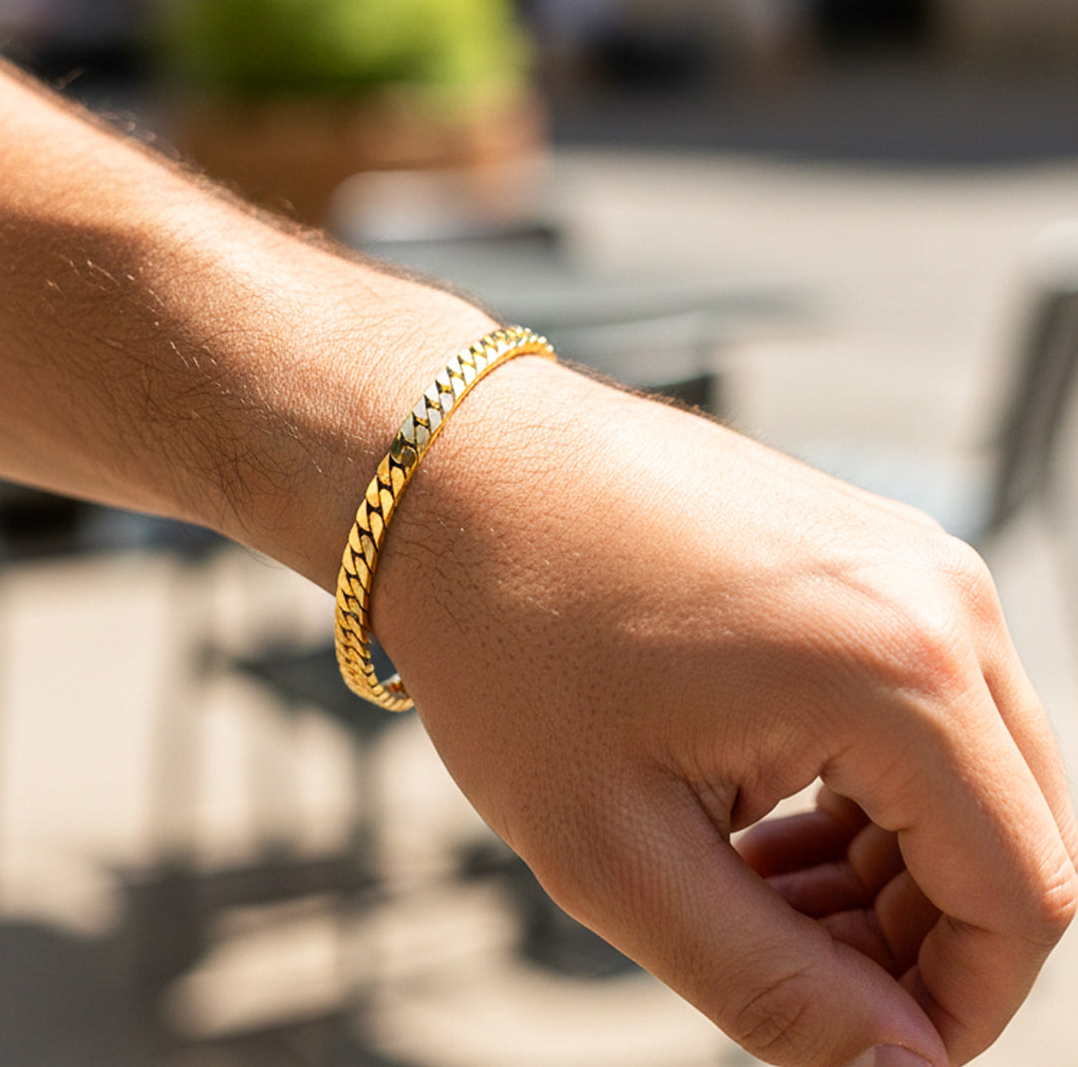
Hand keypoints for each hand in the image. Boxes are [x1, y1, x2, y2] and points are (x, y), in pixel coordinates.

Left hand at [373, 358, 1077, 1066]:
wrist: (460, 472)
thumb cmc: (509, 638)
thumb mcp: (617, 847)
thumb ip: (771, 985)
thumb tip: (893, 1066)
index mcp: (896, 670)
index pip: (1019, 896)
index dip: (953, 1004)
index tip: (860, 1046)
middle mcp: (933, 595)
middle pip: (1005, 828)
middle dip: (913, 932)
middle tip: (781, 961)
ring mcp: (899, 555)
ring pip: (960, 764)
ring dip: (882, 857)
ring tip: (746, 880)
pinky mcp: (856, 544)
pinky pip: (911, 692)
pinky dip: (860, 776)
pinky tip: (754, 800)